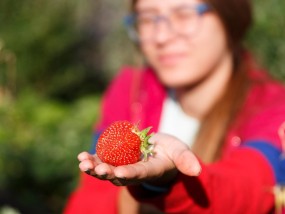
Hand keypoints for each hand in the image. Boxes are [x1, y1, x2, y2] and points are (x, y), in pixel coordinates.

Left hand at [78, 133, 200, 185]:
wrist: (159, 152)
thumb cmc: (171, 153)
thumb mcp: (181, 153)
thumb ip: (186, 160)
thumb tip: (197, 170)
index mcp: (150, 170)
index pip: (140, 173)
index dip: (130, 173)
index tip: (120, 173)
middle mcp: (134, 171)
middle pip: (119, 175)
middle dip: (108, 173)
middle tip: (98, 170)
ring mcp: (123, 165)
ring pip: (107, 170)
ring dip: (94, 168)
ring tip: (83, 163)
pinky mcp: (115, 158)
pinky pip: (102, 160)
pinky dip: (92, 159)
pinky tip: (81, 157)